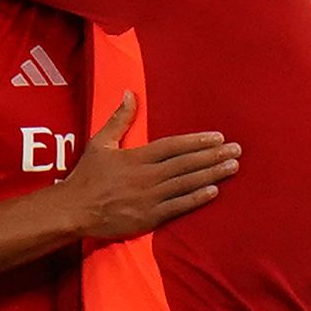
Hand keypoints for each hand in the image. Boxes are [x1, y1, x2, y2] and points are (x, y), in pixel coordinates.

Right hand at [53, 93, 239, 240]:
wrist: (73, 210)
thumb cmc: (86, 176)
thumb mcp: (100, 142)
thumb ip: (119, 119)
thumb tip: (130, 93)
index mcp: (137, 156)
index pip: (174, 146)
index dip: (197, 141)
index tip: (218, 137)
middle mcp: (147, 175)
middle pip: (186, 163)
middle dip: (213, 156)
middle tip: (237, 150)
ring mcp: (150, 197)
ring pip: (187, 182)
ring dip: (212, 174)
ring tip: (233, 167)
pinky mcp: (149, 217)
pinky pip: (178, 206)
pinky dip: (197, 198)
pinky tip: (214, 191)